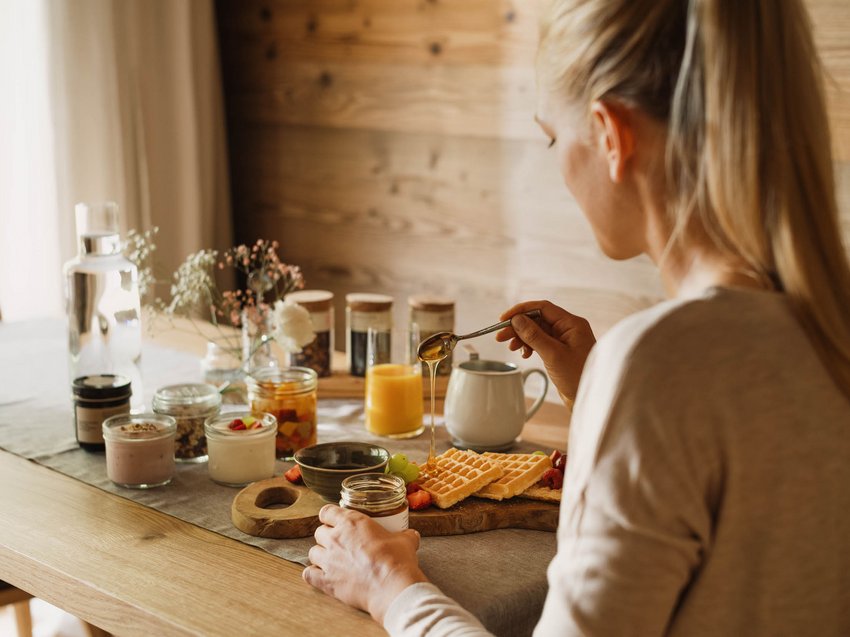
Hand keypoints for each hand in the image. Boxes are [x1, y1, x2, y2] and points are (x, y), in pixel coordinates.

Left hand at [303, 504, 428, 623]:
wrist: (391, 586)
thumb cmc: (397, 560)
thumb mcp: (405, 541)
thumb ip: (405, 535)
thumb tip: (412, 535)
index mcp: (351, 522)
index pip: (327, 511)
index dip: (330, 516)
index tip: (335, 521)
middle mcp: (335, 538)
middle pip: (319, 532)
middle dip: (326, 536)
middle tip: (338, 543)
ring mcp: (328, 560)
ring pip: (312, 552)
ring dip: (320, 555)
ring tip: (330, 560)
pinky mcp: (326, 581)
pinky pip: (309, 574)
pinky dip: (313, 574)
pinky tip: (320, 576)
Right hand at [496, 300, 595, 402]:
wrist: (589, 399)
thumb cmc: (578, 377)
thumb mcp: (553, 355)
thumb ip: (534, 336)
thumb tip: (517, 320)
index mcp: (572, 324)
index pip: (542, 308)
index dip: (521, 311)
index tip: (504, 319)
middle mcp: (569, 329)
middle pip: (537, 319)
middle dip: (518, 326)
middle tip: (501, 336)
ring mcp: (564, 340)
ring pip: (537, 331)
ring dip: (522, 337)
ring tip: (510, 347)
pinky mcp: (560, 351)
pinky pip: (540, 342)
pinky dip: (529, 346)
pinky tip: (524, 354)